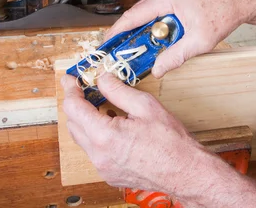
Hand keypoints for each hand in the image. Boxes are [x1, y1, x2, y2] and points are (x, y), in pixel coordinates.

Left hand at [61, 73, 214, 193]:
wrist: (185, 171)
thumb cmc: (171, 141)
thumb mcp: (145, 105)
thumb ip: (118, 90)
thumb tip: (102, 79)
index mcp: (105, 136)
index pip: (74, 109)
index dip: (71, 90)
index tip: (70, 80)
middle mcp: (99, 155)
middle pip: (73, 125)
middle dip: (76, 105)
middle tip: (84, 89)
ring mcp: (103, 168)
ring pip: (82, 139)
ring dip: (86, 121)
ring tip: (102, 106)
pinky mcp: (110, 175)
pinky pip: (94, 152)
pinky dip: (96, 136)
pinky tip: (112, 126)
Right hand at [104, 0, 245, 77]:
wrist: (239, 3)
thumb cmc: (222, 15)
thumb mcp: (198, 42)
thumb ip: (175, 56)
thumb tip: (157, 69)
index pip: (134, 15)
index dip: (117, 30)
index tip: (107, 42)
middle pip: (137, 14)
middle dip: (127, 33)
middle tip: (118, 50)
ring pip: (146, 13)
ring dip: (141, 30)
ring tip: (134, 48)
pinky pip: (156, 12)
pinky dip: (152, 26)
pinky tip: (154, 40)